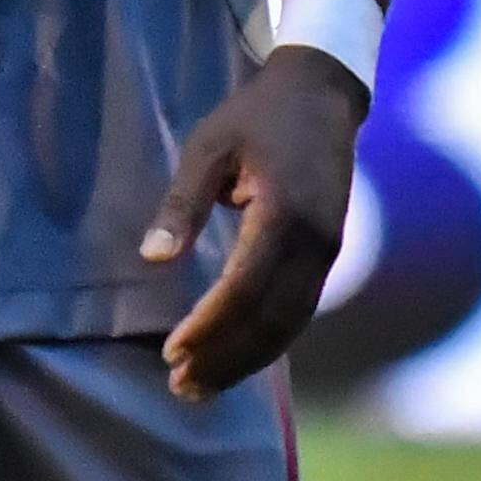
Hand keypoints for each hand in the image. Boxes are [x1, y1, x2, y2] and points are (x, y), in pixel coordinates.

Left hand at [140, 44, 366, 401]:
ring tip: (201, 385)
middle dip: (226, 358)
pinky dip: (268, 341)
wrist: (321, 94)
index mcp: (283, 214)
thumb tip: (152, 258)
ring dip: (247, 360)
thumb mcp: (208, 146)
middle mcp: (314, 243)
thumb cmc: (255, 117)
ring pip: (290, 325)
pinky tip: (235, 355)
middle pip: (272, 321)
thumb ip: (181, 203)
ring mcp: (327, 252)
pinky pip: (299, 311)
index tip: (172, 352)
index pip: (245, 290)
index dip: (210, 327)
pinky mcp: (327, 255)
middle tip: (180, 385)